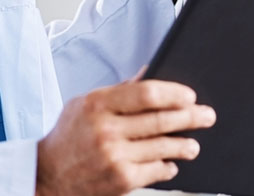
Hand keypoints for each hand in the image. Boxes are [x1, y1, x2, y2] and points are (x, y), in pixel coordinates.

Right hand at [35, 79, 216, 195]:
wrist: (46, 176)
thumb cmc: (69, 136)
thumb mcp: (85, 104)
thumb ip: (119, 90)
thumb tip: (149, 72)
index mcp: (98, 103)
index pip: (147, 93)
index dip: (174, 93)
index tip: (190, 96)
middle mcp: (106, 129)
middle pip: (160, 119)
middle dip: (190, 117)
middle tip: (207, 115)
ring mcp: (114, 156)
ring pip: (163, 146)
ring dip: (184, 145)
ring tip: (193, 145)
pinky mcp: (120, 180)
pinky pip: (155, 170)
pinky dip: (167, 167)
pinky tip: (171, 165)